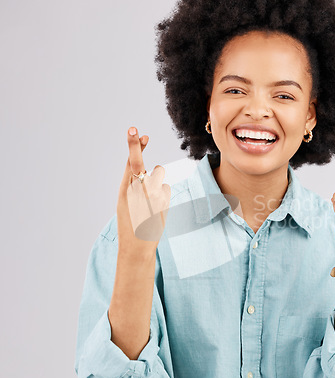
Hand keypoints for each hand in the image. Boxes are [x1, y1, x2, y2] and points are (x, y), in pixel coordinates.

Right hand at [116, 127, 170, 254]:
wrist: (137, 247)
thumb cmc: (129, 224)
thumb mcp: (124, 202)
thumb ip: (131, 183)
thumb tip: (144, 168)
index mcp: (124, 191)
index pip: (130, 163)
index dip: (134, 146)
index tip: (135, 130)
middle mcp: (138, 191)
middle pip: (142, 164)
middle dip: (138, 148)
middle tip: (140, 134)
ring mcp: (152, 196)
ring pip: (158, 174)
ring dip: (156, 180)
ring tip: (150, 198)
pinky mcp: (164, 202)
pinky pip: (166, 188)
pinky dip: (163, 194)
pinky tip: (157, 207)